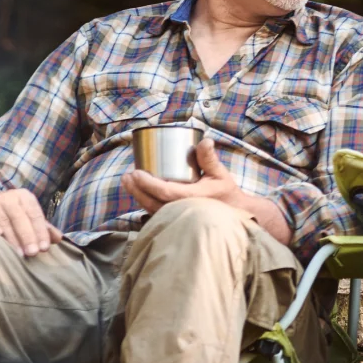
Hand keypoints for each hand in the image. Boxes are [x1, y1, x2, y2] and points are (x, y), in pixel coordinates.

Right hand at [0, 188, 61, 256]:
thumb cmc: (12, 214)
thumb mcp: (29, 216)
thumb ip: (44, 227)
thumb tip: (59, 238)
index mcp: (24, 197)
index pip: (35, 214)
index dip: (40, 231)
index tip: (44, 247)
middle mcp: (9, 198)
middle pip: (20, 218)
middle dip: (27, 236)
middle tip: (33, 253)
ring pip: (4, 222)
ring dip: (12, 239)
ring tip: (19, 254)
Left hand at [121, 138, 243, 213]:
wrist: (235, 215)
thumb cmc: (226, 193)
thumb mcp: (220, 174)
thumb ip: (210, 158)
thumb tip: (205, 141)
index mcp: (193, 199)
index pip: (166, 192)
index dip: (148, 183)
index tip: (136, 172)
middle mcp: (184, 212)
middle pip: (153, 203)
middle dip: (137, 189)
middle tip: (127, 176)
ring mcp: (179, 219)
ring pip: (152, 210)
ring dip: (138, 196)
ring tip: (127, 182)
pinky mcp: (177, 221)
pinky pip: (156, 213)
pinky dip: (145, 203)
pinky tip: (138, 193)